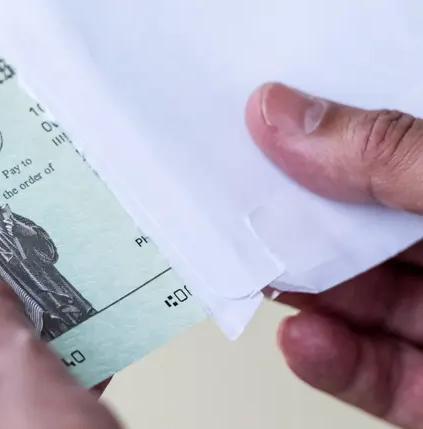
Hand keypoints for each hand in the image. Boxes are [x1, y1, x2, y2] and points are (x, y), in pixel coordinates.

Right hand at [246, 83, 422, 427]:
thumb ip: (391, 156)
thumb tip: (288, 115)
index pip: (393, 152)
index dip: (327, 141)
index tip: (258, 131)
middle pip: (370, 233)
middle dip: (302, 225)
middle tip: (239, 208)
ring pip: (367, 305)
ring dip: (306, 295)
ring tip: (257, 273)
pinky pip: (383, 377)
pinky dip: (334, 362)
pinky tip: (299, 339)